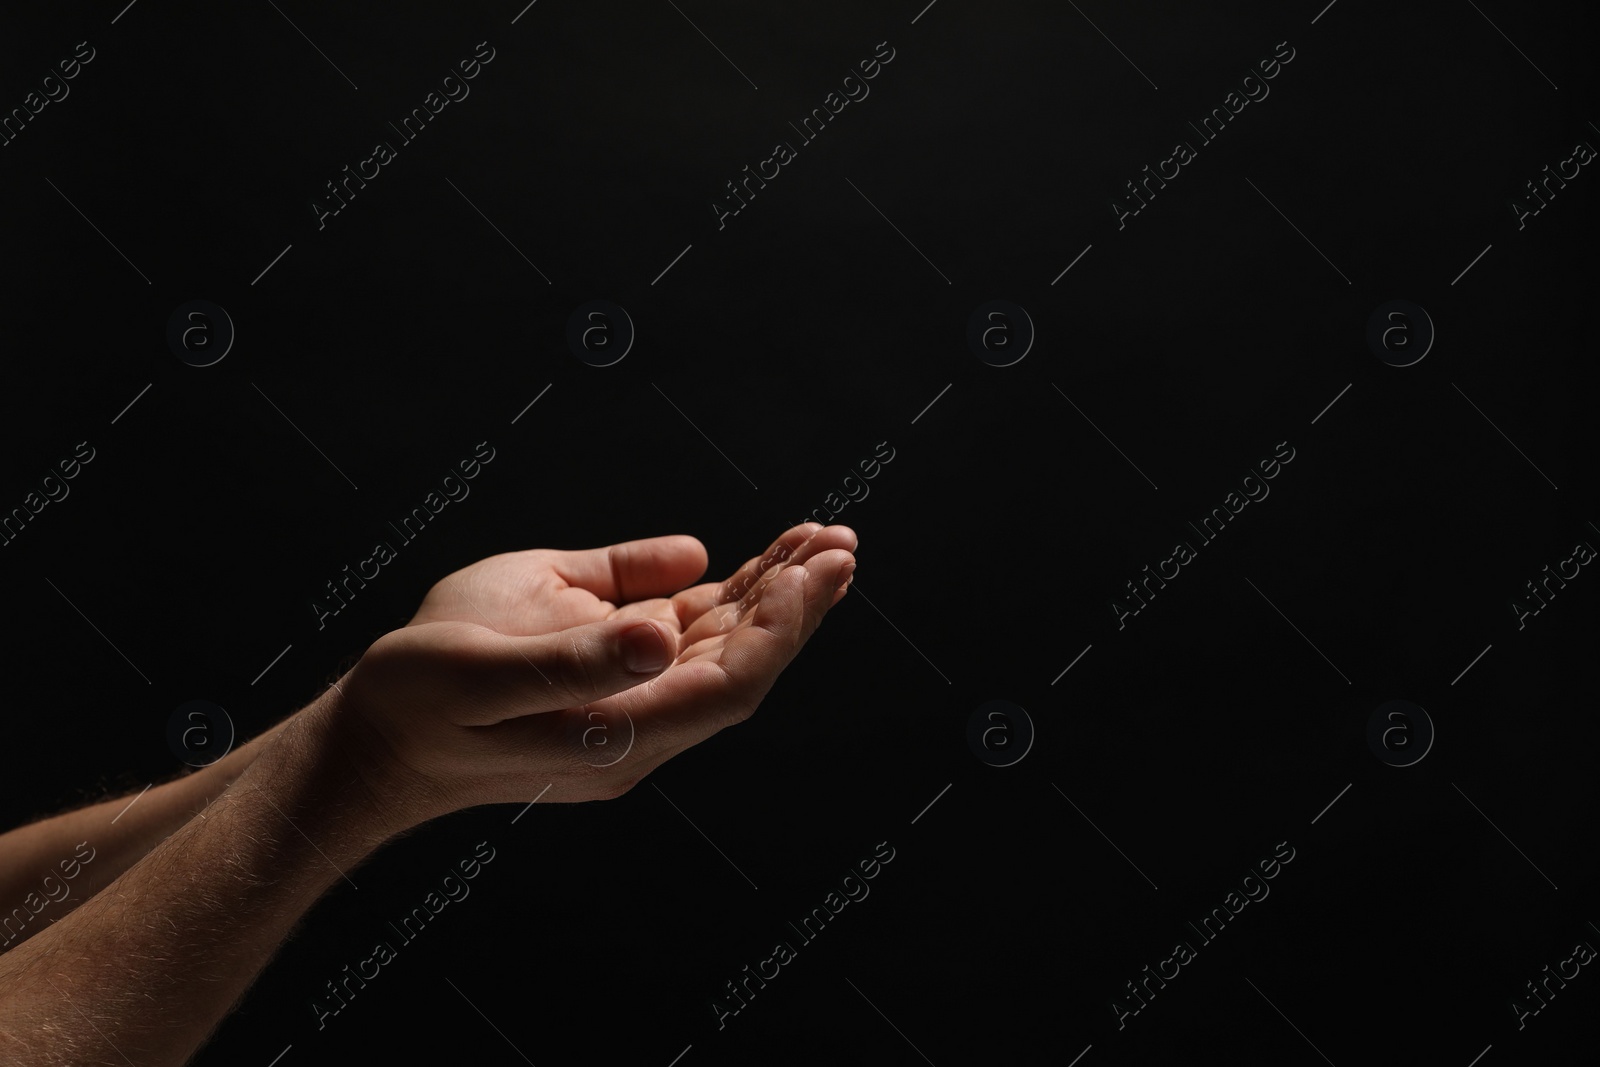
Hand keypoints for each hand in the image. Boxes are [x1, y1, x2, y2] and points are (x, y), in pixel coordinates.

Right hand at [326, 523, 856, 830]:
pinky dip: (723, 599)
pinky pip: (682, 638)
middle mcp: (636, 729)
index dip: (780, 629)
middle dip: (795, 603)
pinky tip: (754, 564)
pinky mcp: (610, 680)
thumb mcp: (478, 667)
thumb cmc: (414, 700)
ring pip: (718, 649)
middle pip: (740, 665)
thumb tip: (661, 631)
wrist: (371, 743)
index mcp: (614, 735)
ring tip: (818, 542)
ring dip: (769, 596)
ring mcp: (626, 706)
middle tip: (840, 542)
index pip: (728, 685)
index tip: (819, 568)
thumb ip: (574, 655)